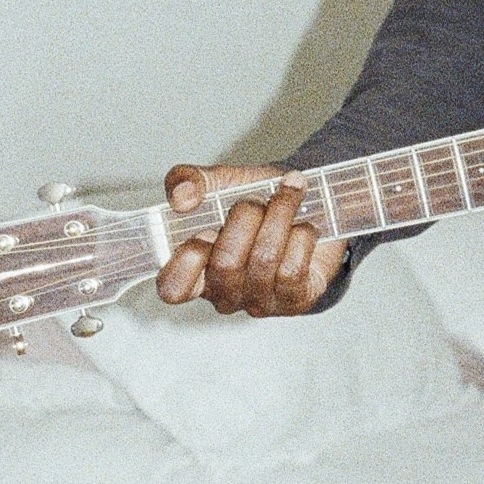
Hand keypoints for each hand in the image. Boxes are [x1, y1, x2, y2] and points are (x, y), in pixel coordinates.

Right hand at [156, 163, 348, 315]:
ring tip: (287, 198)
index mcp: (196, 270)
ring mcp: (259, 302)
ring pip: (263, 261)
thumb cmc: (258, 200)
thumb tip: (180, 197)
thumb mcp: (220, 182)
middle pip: (225, 264)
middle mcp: (224, 293)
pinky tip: (303, 227)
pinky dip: (302, 236)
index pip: (173, 288)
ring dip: (279, 216)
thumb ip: (190, 181)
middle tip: (258, 199)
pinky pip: (293, 269)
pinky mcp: (294, 301)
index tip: (203, 231)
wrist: (310, 205)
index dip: (184, 263)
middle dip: (246, 217)